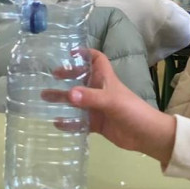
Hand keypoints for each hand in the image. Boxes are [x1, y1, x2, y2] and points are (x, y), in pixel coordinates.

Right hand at [44, 50, 176, 163]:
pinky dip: (69, 122)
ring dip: (62, 99)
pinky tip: (56, 123)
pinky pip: (79, 121)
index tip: (68, 53)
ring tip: (43, 98)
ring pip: (76, 100)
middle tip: (51, 77)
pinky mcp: (97, 123)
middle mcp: (100, 91)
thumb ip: (90, 98)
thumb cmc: (132, 111)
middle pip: (81, 78)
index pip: (96, 59)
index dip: (84, 53)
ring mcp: (98, 107)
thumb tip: (69, 94)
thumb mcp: (111, 101)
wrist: (146, 135)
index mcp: (106, 79)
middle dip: (66, 76)